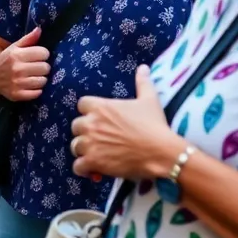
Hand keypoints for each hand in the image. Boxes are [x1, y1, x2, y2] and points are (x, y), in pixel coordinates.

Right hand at [0, 27, 49, 100]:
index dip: (43, 54)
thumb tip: (39, 29)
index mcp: (17, 55)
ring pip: (43, 81)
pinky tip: (30, 85)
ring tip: (33, 76)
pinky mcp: (18, 95)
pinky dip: (36, 90)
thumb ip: (28, 39)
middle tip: (36, 66)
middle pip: (46, 67)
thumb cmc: (6, 59)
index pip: (44, 53)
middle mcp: (17, 69)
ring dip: (40, 78)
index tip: (38, 56)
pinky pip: (38, 93)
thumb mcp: (14, 47)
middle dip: (43, 66)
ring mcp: (17, 83)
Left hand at [70, 65, 185, 180]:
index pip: (81, 104)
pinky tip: (94, 170)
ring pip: (75, 146)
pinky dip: (84, 169)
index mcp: (100, 107)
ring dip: (84, 151)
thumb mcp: (149, 100)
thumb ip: (143, 82)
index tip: (99, 119)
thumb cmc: (154, 125)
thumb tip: (143, 67)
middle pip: (76, 126)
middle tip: (99, 139)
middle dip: (85, 132)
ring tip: (97, 155)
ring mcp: (90, 143)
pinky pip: (78, 166)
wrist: (161, 151)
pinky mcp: (93, 162)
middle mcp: (91, 123)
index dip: (89, 112)